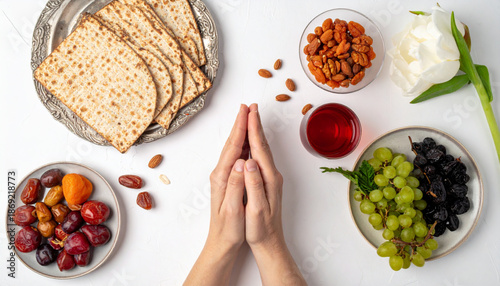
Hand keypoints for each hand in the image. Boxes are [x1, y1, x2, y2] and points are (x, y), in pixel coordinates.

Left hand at [207, 104, 247, 249]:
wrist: (221, 242)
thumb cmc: (229, 229)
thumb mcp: (232, 210)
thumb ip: (235, 185)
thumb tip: (241, 163)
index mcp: (222, 178)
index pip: (232, 147)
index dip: (240, 128)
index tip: (246, 112)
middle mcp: (221, 173)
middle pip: (231, 143)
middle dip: (240, 123)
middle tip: (247, 106)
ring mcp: (224, 176)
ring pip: (233, 148)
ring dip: (240, 131)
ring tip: (247, 117)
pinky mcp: (228, 180)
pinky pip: (235, 156)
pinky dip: (242, 144)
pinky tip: (247, 140)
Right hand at [244, 104, 306, 285]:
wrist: (271, 242)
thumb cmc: (261, 229)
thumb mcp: (255, 209)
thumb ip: (253, 184)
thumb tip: (247, 162)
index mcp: (268, 178)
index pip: (259, 148)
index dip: (253, 129)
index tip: (249, 112)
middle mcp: (272, 175)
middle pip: (262, 144)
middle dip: (256, 124)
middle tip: (250, 107)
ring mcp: (271, 178)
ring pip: (262, 149)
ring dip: (256, 132)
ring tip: (251, 118)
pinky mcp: (268, 182)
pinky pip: (260, 157)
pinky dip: (255, 145)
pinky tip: (252, 143)